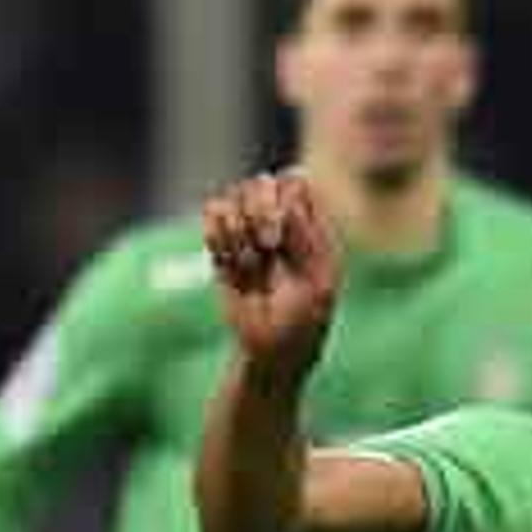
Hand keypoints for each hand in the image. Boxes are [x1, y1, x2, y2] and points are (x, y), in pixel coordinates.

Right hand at [203, 171, 343, 371]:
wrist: (270, 349)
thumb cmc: (305, 319)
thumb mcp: (319, 283)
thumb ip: (307, 239)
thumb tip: (285, 200)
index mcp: (313, 225)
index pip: (295, 182)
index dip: (285, 200)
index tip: (285, 236)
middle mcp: (281, 219)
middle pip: (261, 182)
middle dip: (261, 211)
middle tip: (269, 245)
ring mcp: (250, 227)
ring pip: (233, 195)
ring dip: (239, 229)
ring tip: (250, 262)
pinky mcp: (223, 241)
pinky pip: (212, 212)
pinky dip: (217, 234)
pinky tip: (230, 261)